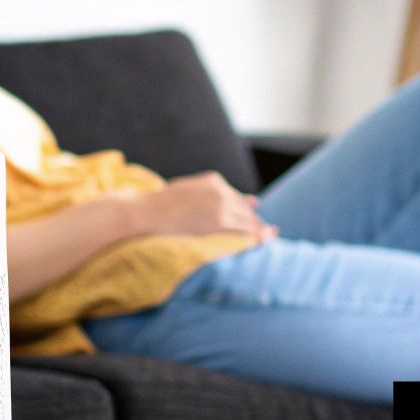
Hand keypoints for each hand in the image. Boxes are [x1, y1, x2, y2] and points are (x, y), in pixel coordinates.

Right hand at [140, 171, 277, 242]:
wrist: (149, 212)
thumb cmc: (161, 205)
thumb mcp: (185, 190)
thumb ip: (205, 194)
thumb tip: (220, 201)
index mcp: (213, 180)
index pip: (235, 195)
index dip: (245, 206)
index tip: (254, 209)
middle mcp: (221, 190)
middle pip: (243, 207)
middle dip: (254, 218)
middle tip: (267, 228)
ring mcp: (221, 205)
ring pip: (247, 218)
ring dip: (260, 228)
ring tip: (271, 235)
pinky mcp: (219, 221)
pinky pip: (244, 228)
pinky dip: (257, 234)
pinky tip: (266, 239)